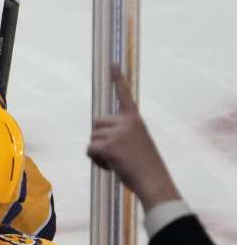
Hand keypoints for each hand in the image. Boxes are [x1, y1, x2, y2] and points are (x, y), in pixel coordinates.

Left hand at [87, 65, 181, 207]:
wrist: (154, 180)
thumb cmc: (145, 167)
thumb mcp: (137, 144)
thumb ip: (121, 135)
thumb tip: (98, 138)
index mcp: (135, 120)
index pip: (125, 96)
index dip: (118, 79)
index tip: (112, 63)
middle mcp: (127, 122)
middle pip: (96, 123)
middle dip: (98, 138)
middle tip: (114, 153)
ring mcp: (118, 133)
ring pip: (92, 138)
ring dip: (98, 152)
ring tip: (117, 161)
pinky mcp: (108, 145)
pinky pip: (90, 150)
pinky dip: (96, 161)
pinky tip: (111, 166)